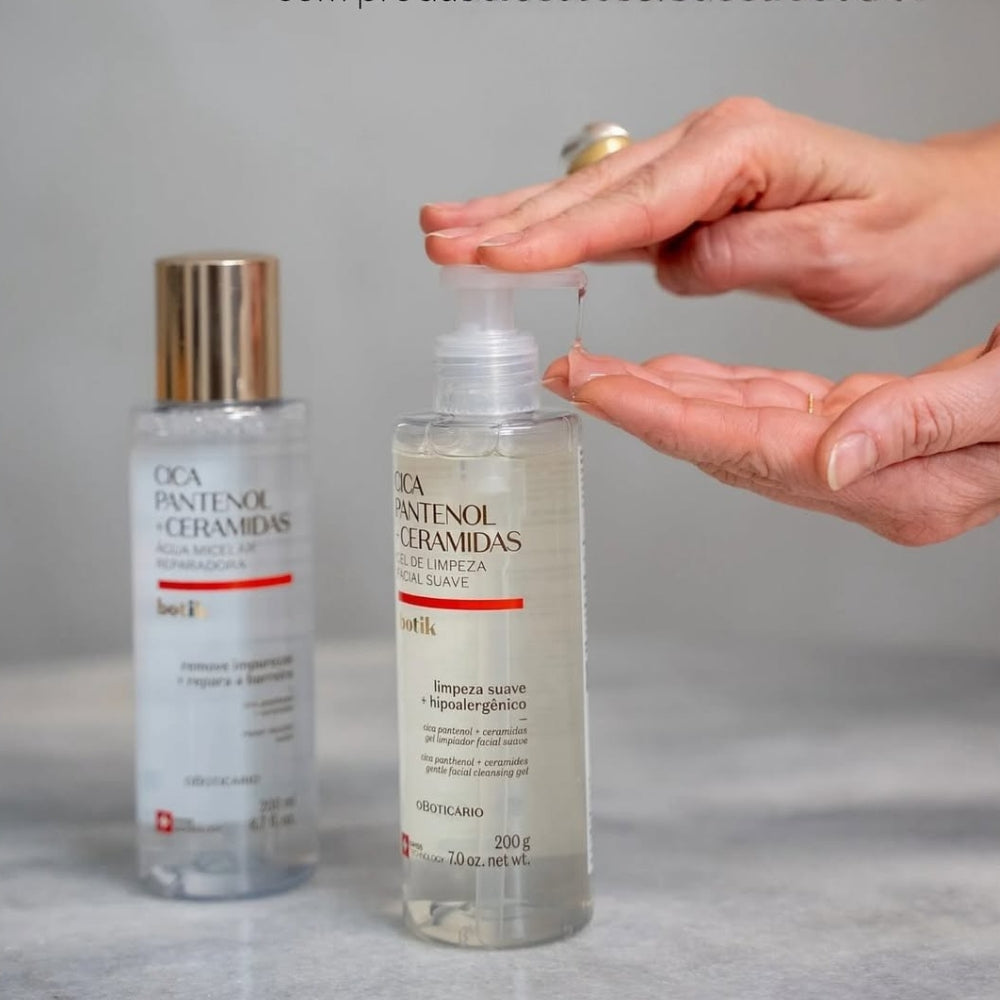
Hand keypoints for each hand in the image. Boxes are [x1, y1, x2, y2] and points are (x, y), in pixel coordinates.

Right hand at [422, 98, 999, 326]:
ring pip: (588, 193)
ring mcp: (697, 163)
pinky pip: (610, 209)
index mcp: (743, 152)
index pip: (633, 205)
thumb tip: (675, 263)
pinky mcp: (692, 190)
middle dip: (511, 218)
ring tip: (447, 226)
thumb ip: (748, 254)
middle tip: (440, 238)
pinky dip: (555, 224)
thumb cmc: (905, 230)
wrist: (937, 209)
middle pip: (592, 189)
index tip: (495, 258)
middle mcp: (711, 145)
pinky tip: (513, 230)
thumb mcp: (841, 256)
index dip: (557, 236)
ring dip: (515, 214)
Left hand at [543, 326, 999, 545]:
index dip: (662, 418)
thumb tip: (830, 460)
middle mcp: (859, 483)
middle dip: (641, 408)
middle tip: (570, 374)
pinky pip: (768, 414)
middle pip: (723, 446)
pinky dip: (718, 391)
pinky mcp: (855, 433)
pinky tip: (678, 373)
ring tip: (602, 372)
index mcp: (891, 485)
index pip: (746, 449)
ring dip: (667, 398)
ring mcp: (854, 464)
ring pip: (735, 429)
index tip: (594, 389)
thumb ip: (918, 425)